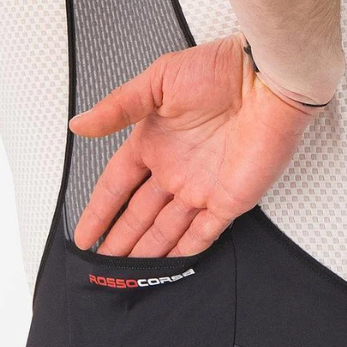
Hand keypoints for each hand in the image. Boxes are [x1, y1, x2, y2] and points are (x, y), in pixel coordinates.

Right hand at [69, 32, 318, 256]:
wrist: (267, 77)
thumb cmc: (217, 69)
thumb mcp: (157, 82)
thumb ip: (117, 108)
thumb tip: (78, 126)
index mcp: (154, 141)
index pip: (117, 184)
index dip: (99, 211)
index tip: (83, 236)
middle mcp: (175, 168)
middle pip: (139, 214)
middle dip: (120, 241)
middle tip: (100, 267)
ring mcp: (202, 187)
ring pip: (167, 230)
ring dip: (146, 253)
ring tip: (125, 276)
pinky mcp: (230, 199)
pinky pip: (203, 234)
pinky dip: (184, 252)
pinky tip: (165, 268)